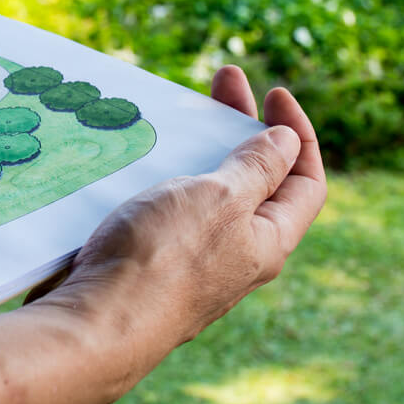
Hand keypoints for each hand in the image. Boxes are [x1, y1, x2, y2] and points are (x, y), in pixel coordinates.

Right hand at [34, 65, 326, 379]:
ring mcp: (194, 262)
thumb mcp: (221, 198)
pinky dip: (170, 177)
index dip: (299, 134)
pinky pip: (173, 211)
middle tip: (222, 80)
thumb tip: (287, 143)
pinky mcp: (153, 264)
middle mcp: (237, 254)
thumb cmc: (164, 258)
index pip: (306, 182)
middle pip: (256, 182)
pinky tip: (146, 160)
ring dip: (203, 151)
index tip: (273, 92)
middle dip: (243, 128)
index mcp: (268, 240)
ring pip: (209, 195)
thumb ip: (256, 168)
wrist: (97, 324)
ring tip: (182, 115)